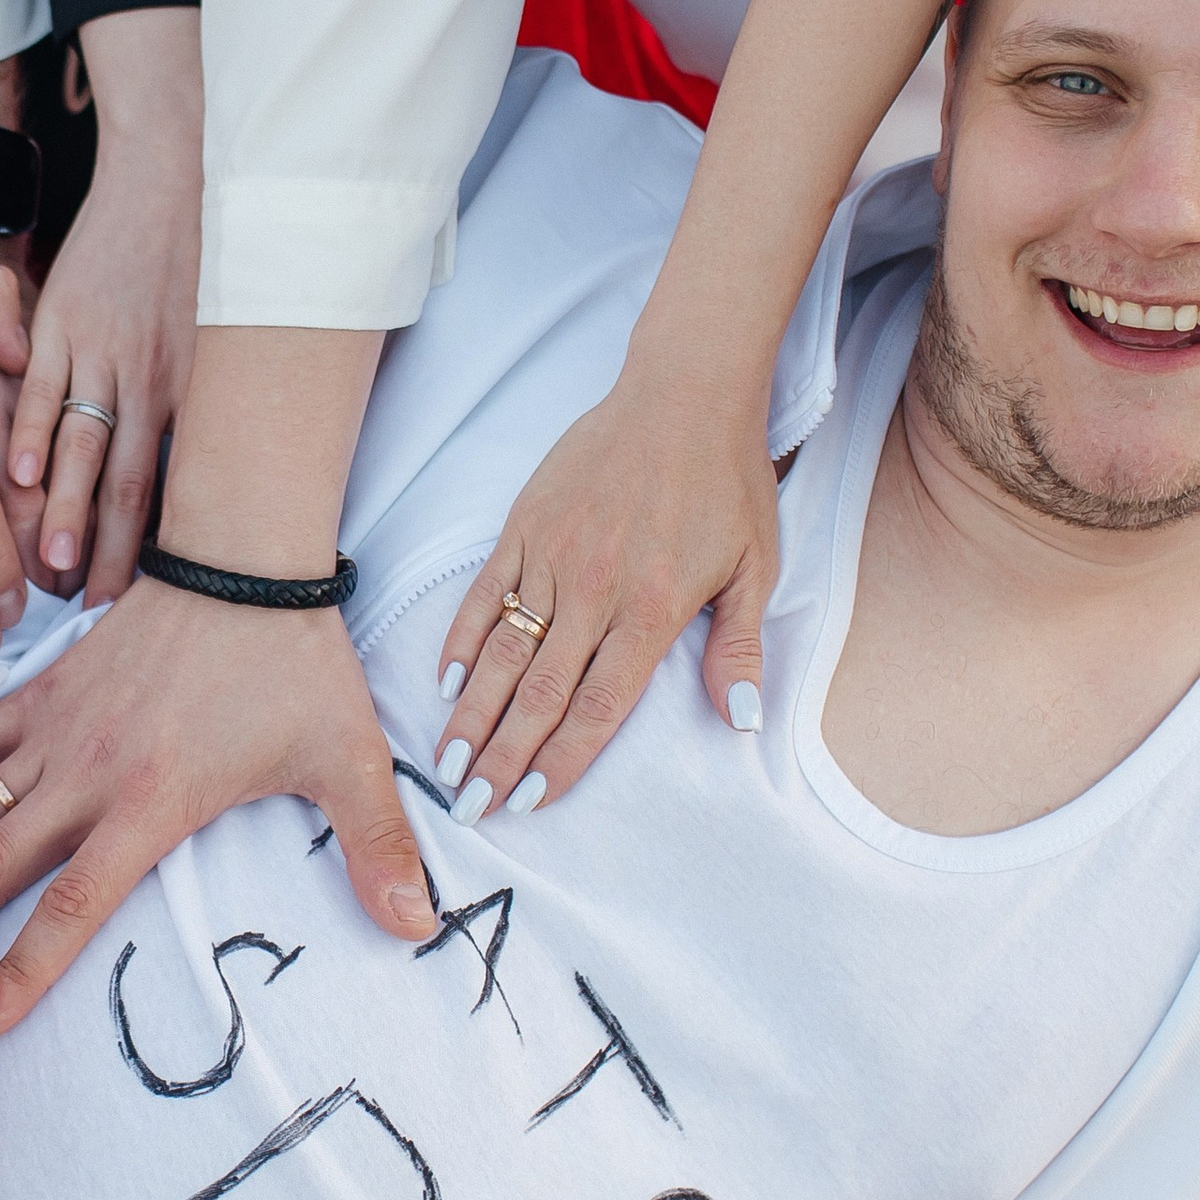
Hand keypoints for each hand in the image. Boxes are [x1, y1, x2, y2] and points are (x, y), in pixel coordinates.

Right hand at [0, 578, 435, 1034]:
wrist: (244, 555)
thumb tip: (420, 928)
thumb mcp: (350, 760)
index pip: (69, 908)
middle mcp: (85, 774)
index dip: (19, 974)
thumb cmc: (296, 663)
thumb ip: (380, 849)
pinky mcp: (39, 689)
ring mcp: (53, 729)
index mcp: (150, 803)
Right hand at [5, 9, 202, 601]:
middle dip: (107, 549)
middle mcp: (148, 381)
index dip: (147, 548)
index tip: (129, 599)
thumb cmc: (198, 268)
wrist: (171, 179)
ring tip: (52, 564)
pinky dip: (33, 431)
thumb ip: (187, 408)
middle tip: (87, 607)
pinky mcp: (61, 320)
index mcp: (185, 394)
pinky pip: (43, 386)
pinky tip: (24, 477)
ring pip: (85, 444)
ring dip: (67, 508)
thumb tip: (182, 477)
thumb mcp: (207, 344)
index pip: (165, 489)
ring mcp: (101, 352)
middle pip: (126, 483)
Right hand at [431, 336, 776, 819]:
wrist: (685, 394)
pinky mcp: (525, 526)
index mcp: (652, 611)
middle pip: (539, 693)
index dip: (561, 759)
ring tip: (444, 760)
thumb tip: (741, 720)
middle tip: (470, 805)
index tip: (529, 801)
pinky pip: (485, 594)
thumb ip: (739, 648)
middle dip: (501, 756)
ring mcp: (553, 557)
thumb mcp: (755, 568)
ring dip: (471, 712)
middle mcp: (595, 591)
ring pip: (503, 652)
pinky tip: (446, 681)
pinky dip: (462, 638)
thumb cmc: (726, 483)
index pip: (598, 706)